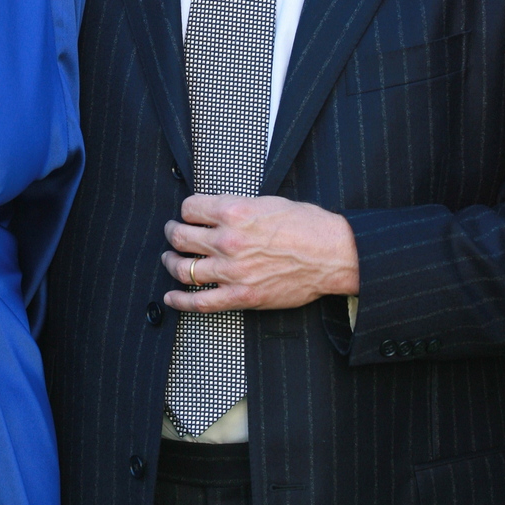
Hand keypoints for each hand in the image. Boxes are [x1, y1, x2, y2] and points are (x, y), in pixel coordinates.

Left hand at [162, 194, 359, 311]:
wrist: (333, 255)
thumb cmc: (308, 225)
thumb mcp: (268, 202)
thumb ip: (238, 207)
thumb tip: (217, 211)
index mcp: (234, 211)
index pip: (189, 208)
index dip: (186, 211)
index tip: (187, 214)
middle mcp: (228, 240)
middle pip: (181, 236)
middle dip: (172, 233)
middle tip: (172, 233)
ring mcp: (232, 271)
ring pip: (184, 268)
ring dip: (172, 262)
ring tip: (172, 259)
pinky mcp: (241, 296)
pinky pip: (200, 302)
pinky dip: (180, 300)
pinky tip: (171, 296)